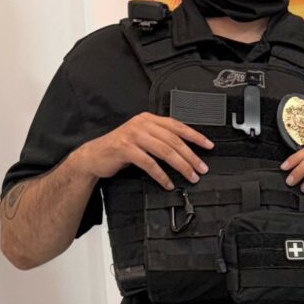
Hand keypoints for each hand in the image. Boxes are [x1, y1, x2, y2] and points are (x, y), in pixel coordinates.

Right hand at [73, 112, 211, 189]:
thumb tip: (185, 150)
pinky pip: (149, 163)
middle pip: (173, 140)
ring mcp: (133, 135)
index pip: (177, 126)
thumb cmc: (121, 149)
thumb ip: (159, 138)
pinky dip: (161, 175)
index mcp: (148, 119)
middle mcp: (142, 124)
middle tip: (202, 168)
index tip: (209, 146)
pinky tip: (168, 183)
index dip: (195, 136)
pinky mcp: (125, 149)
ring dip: (181, 166)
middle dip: (191, 156)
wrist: (95, 155)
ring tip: (191, 177)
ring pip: (164, 151)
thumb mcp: (142, 138)